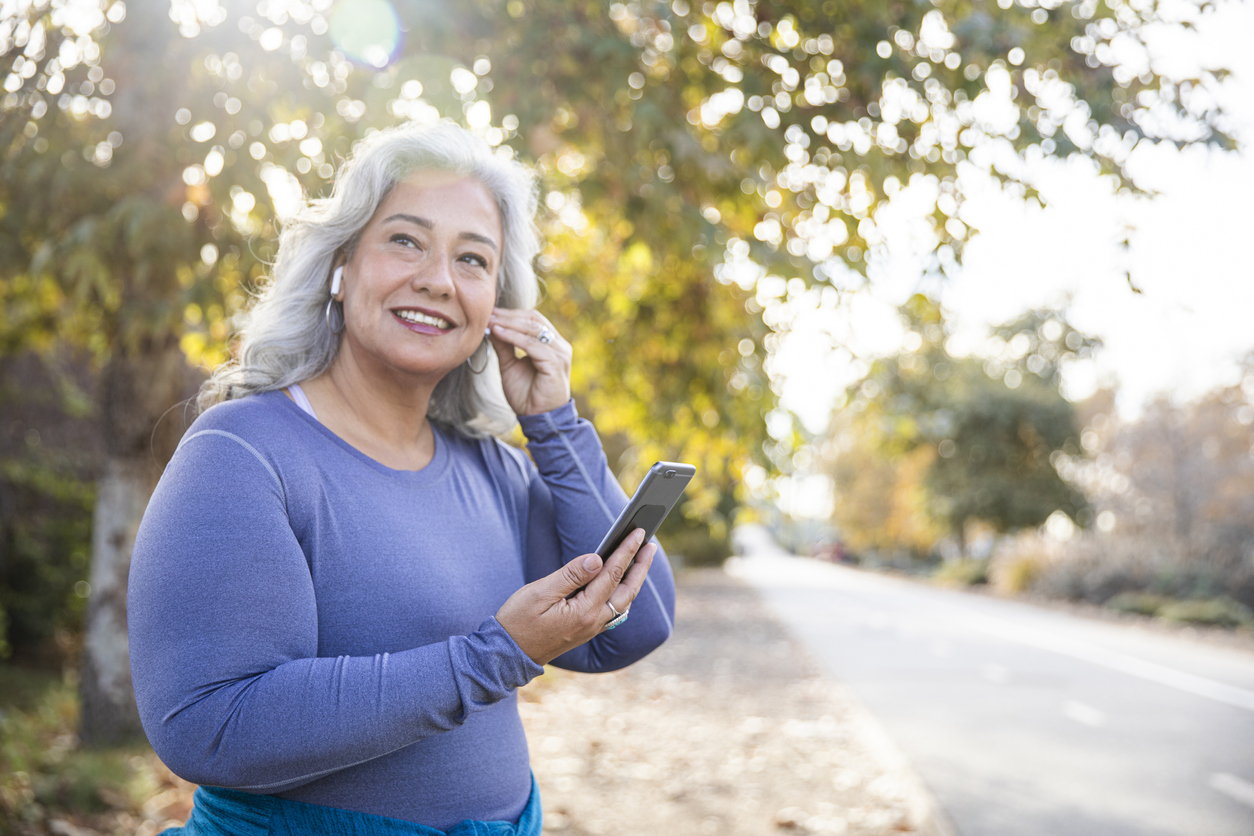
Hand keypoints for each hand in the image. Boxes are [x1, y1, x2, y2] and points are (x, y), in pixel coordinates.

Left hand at [488, 308, 571, 415]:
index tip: (489, 312)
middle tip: (487, 313)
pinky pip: (532, 345)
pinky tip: (498, 333)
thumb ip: (504, 346)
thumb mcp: (510, 365)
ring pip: (533, 329)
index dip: (511, 314)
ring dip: (509, 323)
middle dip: (508, 316)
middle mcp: (559, 345)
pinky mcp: (555, 363)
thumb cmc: (526, 394)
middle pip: (534, 320)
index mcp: (552, 343)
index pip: (533, 319)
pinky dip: (513, 337)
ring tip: (490, 321)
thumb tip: (492, 326)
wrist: (538, 418)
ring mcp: (560, 353)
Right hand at [496, 529, 656, 664]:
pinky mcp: (586, 630)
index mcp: (584, 611)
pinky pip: (614, 610)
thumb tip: (597, 559)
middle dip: (641, 566)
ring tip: (641, 559)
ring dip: (634, 579)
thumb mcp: (540, 593)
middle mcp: (594, 622)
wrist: (507, 655)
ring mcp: (591, 628)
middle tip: (651, 544)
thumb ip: (570, 575)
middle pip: (627, 590)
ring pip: (623, 601)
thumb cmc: (518, 621)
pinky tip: (623, 583)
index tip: (637, 532)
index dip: (626, 551)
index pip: (612, 574)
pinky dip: (623, 593)